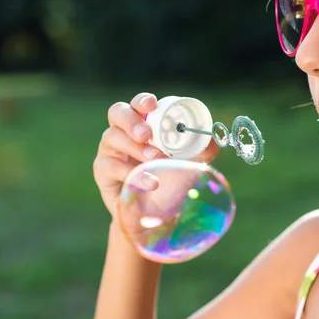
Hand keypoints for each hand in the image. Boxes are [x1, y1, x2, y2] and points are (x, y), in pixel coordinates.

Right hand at [93, 93, 220, 222]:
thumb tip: (216, 135)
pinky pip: (110, 165)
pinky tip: (149, 182)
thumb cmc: (172, 184)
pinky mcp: (102, 171)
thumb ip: (203, 149)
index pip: (138, 105)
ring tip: (154, 159)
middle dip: (131, 120)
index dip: (142, 101)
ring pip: (112, 137)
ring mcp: (110, 151)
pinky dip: (131, 172)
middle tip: (146, 134)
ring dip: (135, 147)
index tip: (151, 106)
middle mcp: (123, 133)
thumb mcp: (191, 165)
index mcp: (144, 125)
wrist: (157, 217)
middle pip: (117, 113)